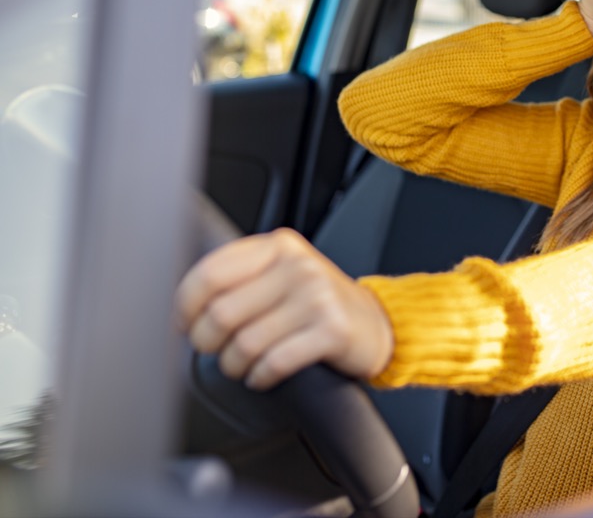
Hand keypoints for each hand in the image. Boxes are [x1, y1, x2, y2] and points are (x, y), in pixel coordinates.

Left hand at [176, 228, 393, 389]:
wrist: (376, 323)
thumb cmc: (319, 303)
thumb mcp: (283, 274)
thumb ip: (242, 279)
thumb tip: (185, 308)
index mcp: (278, 247)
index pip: (211, 274)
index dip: (186, 307)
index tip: (185, 325)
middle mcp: (298, 266)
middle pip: (222, 313)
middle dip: (207, 342)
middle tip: (214, 350)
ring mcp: (317, 297)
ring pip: (246, 343)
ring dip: (234, 365)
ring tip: (241, 366)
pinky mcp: (332, 330)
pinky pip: (275, 362)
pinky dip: (260, 377)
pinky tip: (262, 376)